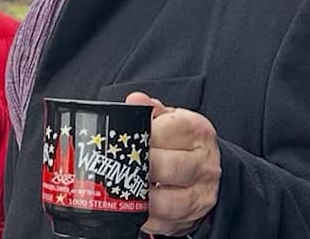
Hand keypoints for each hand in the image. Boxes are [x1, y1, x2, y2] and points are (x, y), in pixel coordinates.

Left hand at [126, 92, 220, 235]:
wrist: (206, 168)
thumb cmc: (181, 141)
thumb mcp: (170, 119)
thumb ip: (151, 110)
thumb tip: (135, 100)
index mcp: (197, 132)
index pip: (167, 132)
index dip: (140, 137)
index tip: (123, 140)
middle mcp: (204, 164)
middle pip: (169, 168)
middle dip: (139, 168)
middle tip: (117, 166)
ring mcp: (201, 193)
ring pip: (169, 202)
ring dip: (141, 199)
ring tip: (122, 191)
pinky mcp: (192, 217)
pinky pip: (166, 223)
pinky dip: (145, 219)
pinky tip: (131, 210)